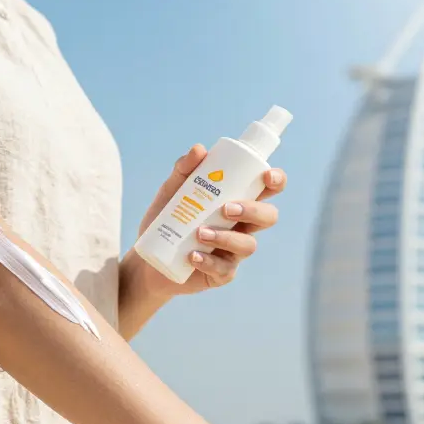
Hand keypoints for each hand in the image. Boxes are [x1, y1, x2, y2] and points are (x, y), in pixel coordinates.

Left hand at [133, 145, 286, 296]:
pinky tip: (193, 255)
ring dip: (226, 237)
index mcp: (237, 200)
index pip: (266, 189)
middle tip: (226, 208)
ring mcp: (233, 251)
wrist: (148, 257)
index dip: (275, 181)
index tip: (267, 176)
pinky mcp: (221, 273)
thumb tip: (199, 150)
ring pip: (248, 245)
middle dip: (252, 210)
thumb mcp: (171, 190)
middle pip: (267, 217)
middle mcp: (241, 226)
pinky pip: (225, 269)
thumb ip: (183, 169)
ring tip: (200, 233)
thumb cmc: (166, 218)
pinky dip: (208, 261)